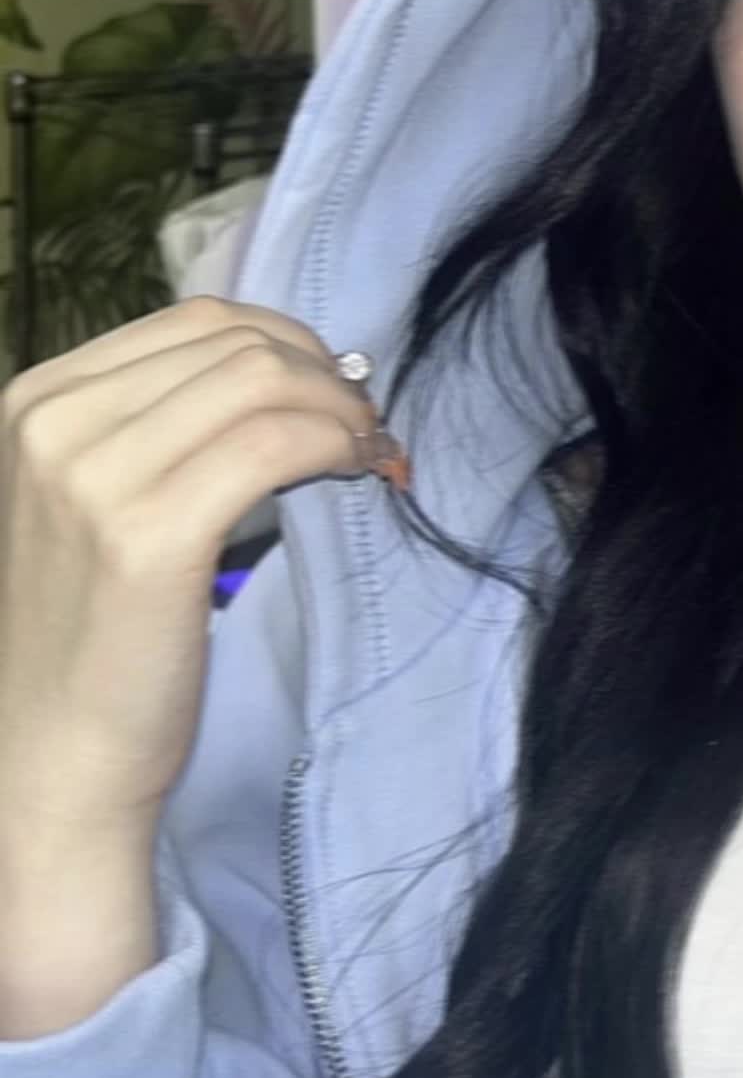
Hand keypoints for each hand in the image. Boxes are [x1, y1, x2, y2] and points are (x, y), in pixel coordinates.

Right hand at [0, 296, 400, 833]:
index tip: (334, 387)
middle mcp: (52, 421)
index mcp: (39, 399)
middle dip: (322, 372)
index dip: (288, 342)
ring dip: (338, 406)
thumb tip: (288, 370)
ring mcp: (93, 474)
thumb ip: (167, 423)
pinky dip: (334, 443)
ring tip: (368, 447)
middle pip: (234, 343)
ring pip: (261, 381)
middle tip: (366, 420)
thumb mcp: (100, 497)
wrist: (51, 755)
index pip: (196, 322)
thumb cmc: (93, 631)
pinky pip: (274, 444)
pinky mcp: (150, 534)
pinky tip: (358, 468)